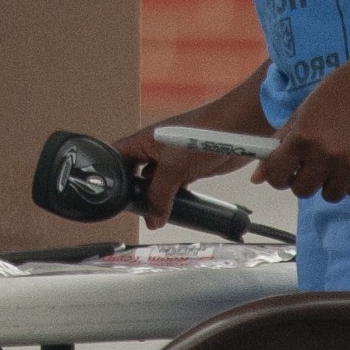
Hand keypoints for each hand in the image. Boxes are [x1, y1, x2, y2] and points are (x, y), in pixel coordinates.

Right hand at [114, 123, 240, 227]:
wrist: (237, 130)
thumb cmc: (204, 134)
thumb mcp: (173, 168)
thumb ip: (159, 195)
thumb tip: (154, 218)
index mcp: (145, 140)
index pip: (118, 157)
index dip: (112, 174)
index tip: (114, 195)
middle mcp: (156, 148)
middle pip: (137, 172)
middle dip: (136, 191)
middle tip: (136, 209)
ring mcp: (174, 158)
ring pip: (158, 181)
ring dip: (157, 197)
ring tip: (155, 215)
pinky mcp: (191, 167)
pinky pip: (176, 185)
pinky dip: (175, 197)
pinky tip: (175, 208)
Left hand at [249, 62, 349, 202]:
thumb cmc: (336, 93)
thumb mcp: (302, 113)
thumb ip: (279, 144)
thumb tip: (256, 179)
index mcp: (302, 137)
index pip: (276, 176)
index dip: (277, 176)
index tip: (285, 171)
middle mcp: (325, 153)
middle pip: (302, 191)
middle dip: (303, 180)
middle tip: (312, 165)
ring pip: (330, 195)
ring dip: (329, 183)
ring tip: (336, 161)